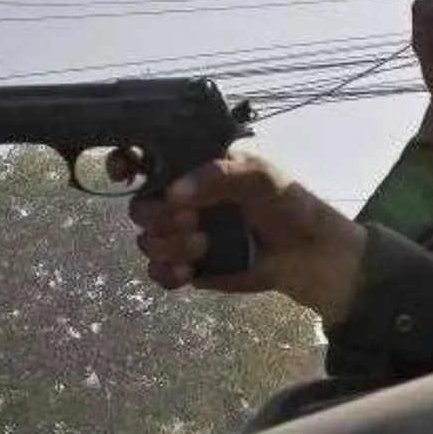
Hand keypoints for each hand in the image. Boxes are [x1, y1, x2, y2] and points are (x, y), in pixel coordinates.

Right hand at [131, 150, 367, 323]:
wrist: (306, 255)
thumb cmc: (287, 205)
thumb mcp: (260, 177)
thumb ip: (219, 176)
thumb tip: (176, 193)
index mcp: (195, 168)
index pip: (145, 159)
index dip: (125, 164)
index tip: (126, 174)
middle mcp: (183, 200)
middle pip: (140, 206)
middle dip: (159, 217)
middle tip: (192, 220)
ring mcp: (183, 234)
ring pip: (146, 241)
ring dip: (169, 246)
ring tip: (203, 245)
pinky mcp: (189, 266)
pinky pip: (158, 272)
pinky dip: (168, 273)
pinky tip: (190, 272)